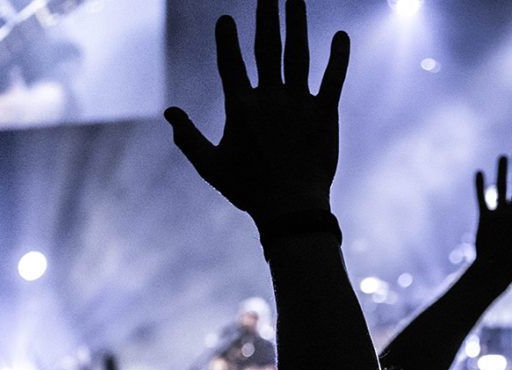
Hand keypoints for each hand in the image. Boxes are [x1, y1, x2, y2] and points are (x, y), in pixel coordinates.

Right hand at [165, 0, 348, 221]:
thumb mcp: (210, 166)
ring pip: (299, 55)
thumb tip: (169, 112)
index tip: (226, 17)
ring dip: (298, 23)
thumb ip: (188, 138)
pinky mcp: (325, 115)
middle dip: (266, 15)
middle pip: (267, 47)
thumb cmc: (249, 190)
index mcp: (241, 109)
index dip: (227, 40)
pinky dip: (338, 58)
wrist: (292, 209)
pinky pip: (333, 80)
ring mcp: (299, 105)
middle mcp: (270, 99)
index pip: (231, 64)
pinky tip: (342, 36)